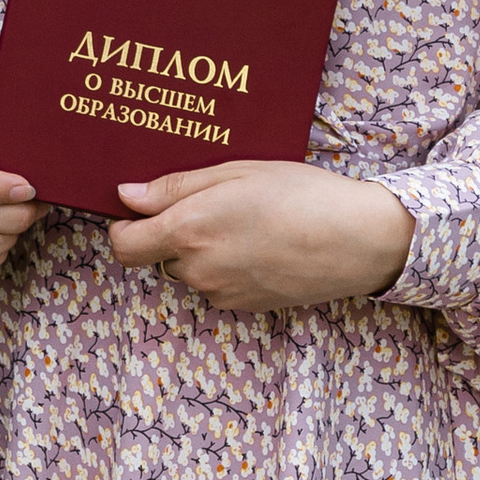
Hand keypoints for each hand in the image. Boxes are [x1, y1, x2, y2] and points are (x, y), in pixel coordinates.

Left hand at [105, 160, 413, 315]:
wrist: (357, 240)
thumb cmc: (299, 194)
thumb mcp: (234, 172)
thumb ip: (174, 187)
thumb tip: (128, 196)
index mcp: (188, 231)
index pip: (123, 245)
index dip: (123, 227)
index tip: (138, 208)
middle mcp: (198, 269)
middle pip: (155, 258)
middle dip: (166, 236)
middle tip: (203, 205)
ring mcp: (222, 293)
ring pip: (188, 272)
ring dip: (198, 252)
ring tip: (240, 220)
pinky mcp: (245, 306)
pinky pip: (217, 285)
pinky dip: (225, 267)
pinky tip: (258, 242)